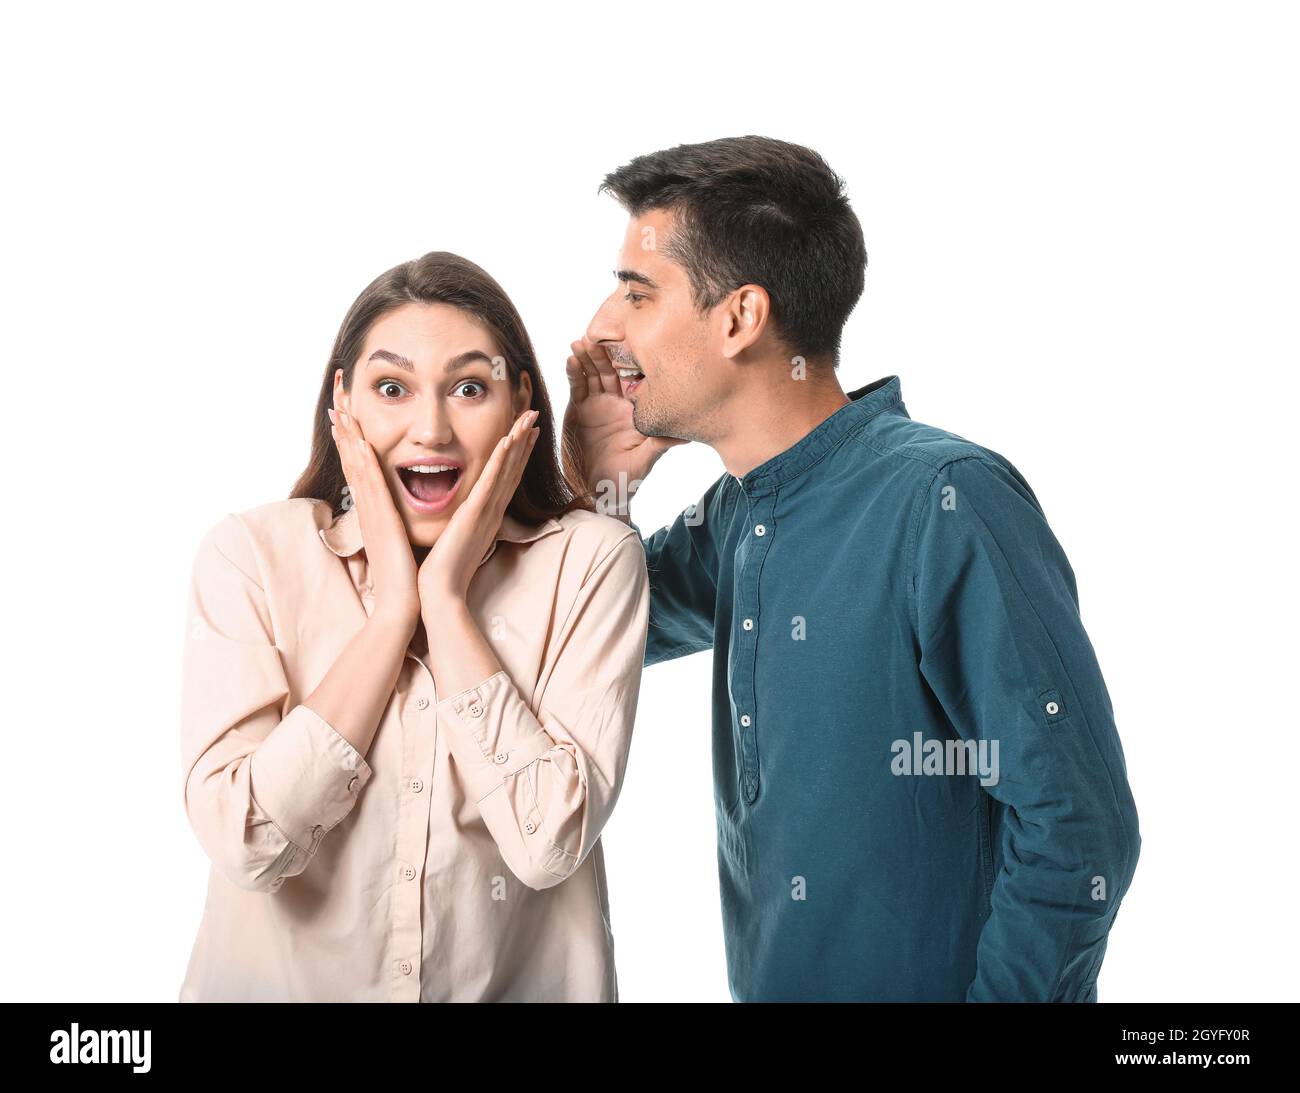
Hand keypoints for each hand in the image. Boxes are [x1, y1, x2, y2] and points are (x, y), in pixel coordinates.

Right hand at [328, 372, 419, 630]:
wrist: (403, 600)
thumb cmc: (406, 571)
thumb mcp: (399, 533)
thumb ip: (396, 515)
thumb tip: (399, 502)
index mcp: (375, 503)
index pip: (361, 458)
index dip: (352, 430)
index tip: (346, 404)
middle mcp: (368, 501)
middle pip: (352, 450)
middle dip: (344, 418)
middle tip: (337, 386)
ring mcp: (371, 508)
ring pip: (356, 460)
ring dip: (348, 430)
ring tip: (340, 401)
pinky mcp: (380, 517)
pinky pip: (369, 482)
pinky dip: (363, 458)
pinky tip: (360, 438)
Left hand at [417, 407, 539, 608]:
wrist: (441, 590)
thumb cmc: (445, 569)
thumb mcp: (457, 539)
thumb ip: (463, 523)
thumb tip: (462, 515)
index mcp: (487, 515)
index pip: (506, 478)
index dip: (517, 454)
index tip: (524, 433)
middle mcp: (492, 510)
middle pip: (513, 469)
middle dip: (524, 441)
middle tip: (534, 417)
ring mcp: (486, 511)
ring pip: (507, 470)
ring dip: (519, 442)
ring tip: (529, 419)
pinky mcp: (476, 513)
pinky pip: (492, 481)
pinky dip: (502, 460)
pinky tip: (509, 440)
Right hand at [562, 337, 685, 514]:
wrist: (597, 491)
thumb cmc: (625, 479)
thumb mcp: (644, 462)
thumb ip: (659, 445)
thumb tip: (685, 436)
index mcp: (635, 409)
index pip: (634, 378)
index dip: (629, 361)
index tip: (627, 344)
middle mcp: (617, 402)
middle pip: (610, 370)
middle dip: (603, 352)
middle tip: (597, 336)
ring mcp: (597, 404)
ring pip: (592, 374)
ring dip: (586, 358)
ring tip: (580, 343)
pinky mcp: (578, 409)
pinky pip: (577, 387)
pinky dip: (573, 374)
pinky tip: (571, 361)